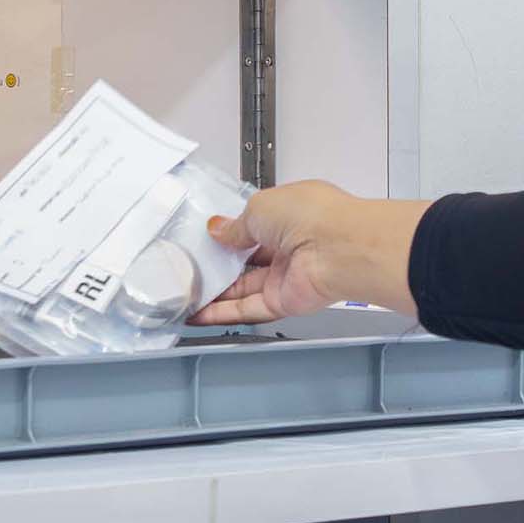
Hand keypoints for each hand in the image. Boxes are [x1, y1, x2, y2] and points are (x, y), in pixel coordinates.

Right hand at [188, 180, 430, 324]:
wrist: (340, 249)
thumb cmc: (313, 216)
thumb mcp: (259, 207)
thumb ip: (236, 225)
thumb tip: (219, 230)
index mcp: (291, 215)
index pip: (255, 226)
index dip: (230, 232)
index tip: (204, 239)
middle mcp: (292, 246)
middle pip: (249, 260)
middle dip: (220, 265)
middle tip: (188, 269)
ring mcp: (289, 275)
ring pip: (244, 289)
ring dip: (215, 294)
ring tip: (184, 294)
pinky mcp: (285, 301)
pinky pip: (248, 309)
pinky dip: (222, 314)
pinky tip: (198, 315)